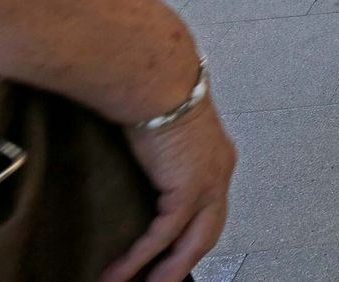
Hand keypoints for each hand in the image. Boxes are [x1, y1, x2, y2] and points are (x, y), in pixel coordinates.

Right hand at [101, 101, 235, 281]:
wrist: (155, 78)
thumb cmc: (154, 88)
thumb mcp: (162, 125)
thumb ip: (159, 148)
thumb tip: (136, 153)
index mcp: (217, 154)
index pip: (210, 204)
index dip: (194, 231)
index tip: (176, 250)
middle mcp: (219, 170)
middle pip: (208, 230)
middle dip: (186, 260)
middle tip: (163, 280)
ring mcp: (209, 182)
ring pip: (192, 242)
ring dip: (166, 270)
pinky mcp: (188, 190)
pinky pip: (164, 235)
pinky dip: (140, 258)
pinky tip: (119, 273)